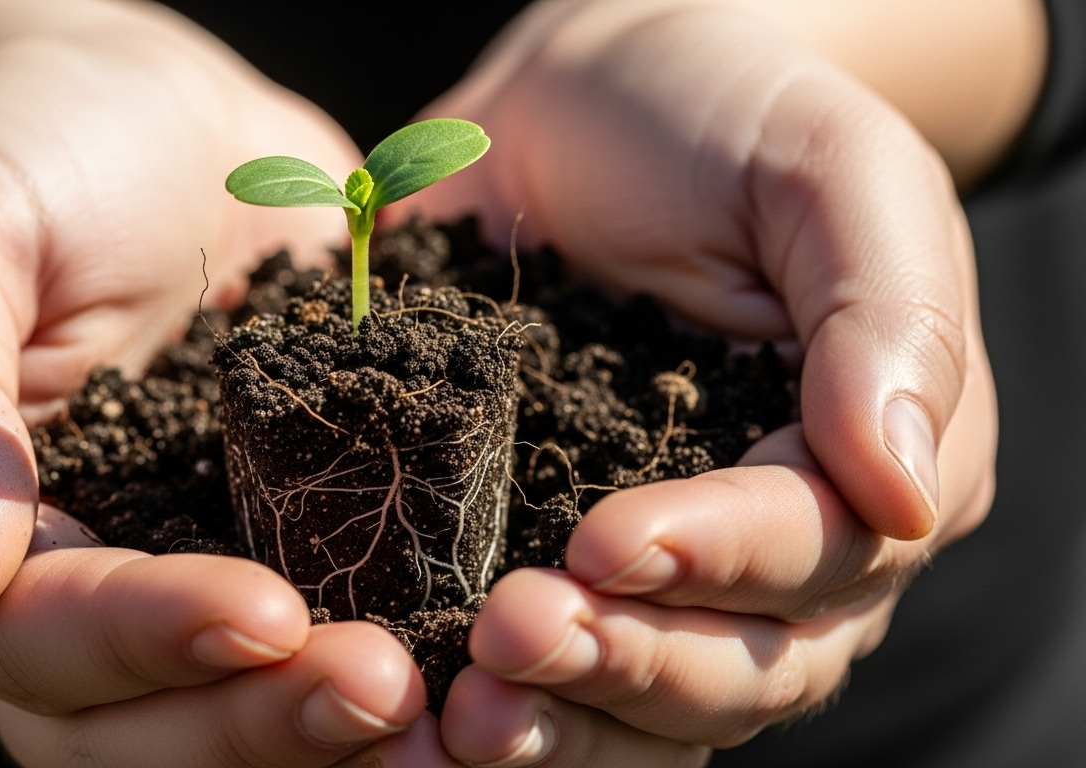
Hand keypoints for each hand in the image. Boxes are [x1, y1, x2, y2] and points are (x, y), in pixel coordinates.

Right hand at [0, 4, 451, 762]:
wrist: (149, 116)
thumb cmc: (27, 146)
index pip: (23, 629)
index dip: (141, 638)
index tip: (268, 614)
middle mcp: (31, 586)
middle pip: (120, 718)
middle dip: (253, 716)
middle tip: (384, 690)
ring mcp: (145, 578)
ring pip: (210, 712)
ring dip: (314, 728)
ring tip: (438, 713)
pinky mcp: (252, 549)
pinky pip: (295, 649)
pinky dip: (359, 674)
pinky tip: (457, 682)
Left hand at [402, 0, 997, 761]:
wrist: (588, 103)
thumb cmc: (724, 114)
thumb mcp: (828, 165)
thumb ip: (884, 314)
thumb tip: (906, 486)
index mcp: (872, 455)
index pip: (823, 549)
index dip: (721, 563)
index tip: (608, 541)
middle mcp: (782, 544)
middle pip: (737, 665)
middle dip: (628, 664)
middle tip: (510, 634)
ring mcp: (667, 567)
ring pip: (647, 704)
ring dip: (561, 722)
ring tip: (462, 713)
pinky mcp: (551, 551)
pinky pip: (553, 670)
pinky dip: (507, 709)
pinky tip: (424, 720)